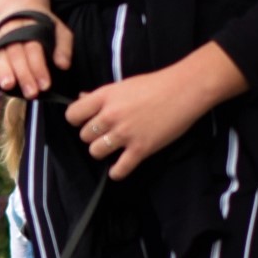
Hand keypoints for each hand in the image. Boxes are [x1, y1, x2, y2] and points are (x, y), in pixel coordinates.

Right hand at [0, 0, 71, 98]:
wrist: (20, 8)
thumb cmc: (43, 25)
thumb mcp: (59, 30)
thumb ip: (63, 47)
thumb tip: (63, 66)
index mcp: (30, 27)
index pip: (34, 49)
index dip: (38, 67)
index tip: (45, 85)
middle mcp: (13, 32)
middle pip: (17, 54)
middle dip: (24, 75)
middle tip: (31, 93)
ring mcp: (0, 38)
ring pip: (1, 55)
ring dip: (4, 72)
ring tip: (8, 86)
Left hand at [63, 54, 233, 180]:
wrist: (184, 90)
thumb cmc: (156, 84)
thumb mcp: (123, 84)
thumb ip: (101, 95)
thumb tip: (81, 98)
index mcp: (105, 96)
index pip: (72, 114)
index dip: (76, 120)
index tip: (85, 122)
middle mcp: (111, 116)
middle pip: (84, 136)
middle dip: (92, 136)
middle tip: (105, 134)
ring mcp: (125, 134)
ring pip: (95, 152)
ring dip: (102, 152)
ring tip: (113, 148)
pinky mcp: (140, 149)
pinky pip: (119, 169)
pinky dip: (116, 172)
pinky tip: (118, 168)